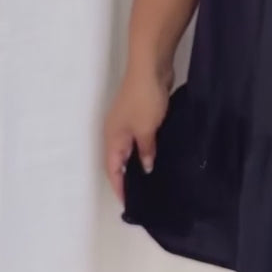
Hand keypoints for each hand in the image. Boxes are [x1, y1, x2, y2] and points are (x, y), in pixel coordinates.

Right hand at [103, 63, 171, 203]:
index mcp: (112, 137)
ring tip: (153, 179)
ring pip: (131, 148)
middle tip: (142, 195)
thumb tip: (145, 168)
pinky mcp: (142, 113)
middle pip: (120, 160)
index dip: (119, 187)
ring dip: (139, 162)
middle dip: (128, 177)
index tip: (128, 203)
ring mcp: (129, 121)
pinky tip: (160, 154)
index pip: (112, 169)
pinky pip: (142, 137)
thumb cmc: (144, 99)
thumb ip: (145, 151)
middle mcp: (116, 131)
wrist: (152, 68)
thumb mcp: (145, 130)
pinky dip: (148, 147)